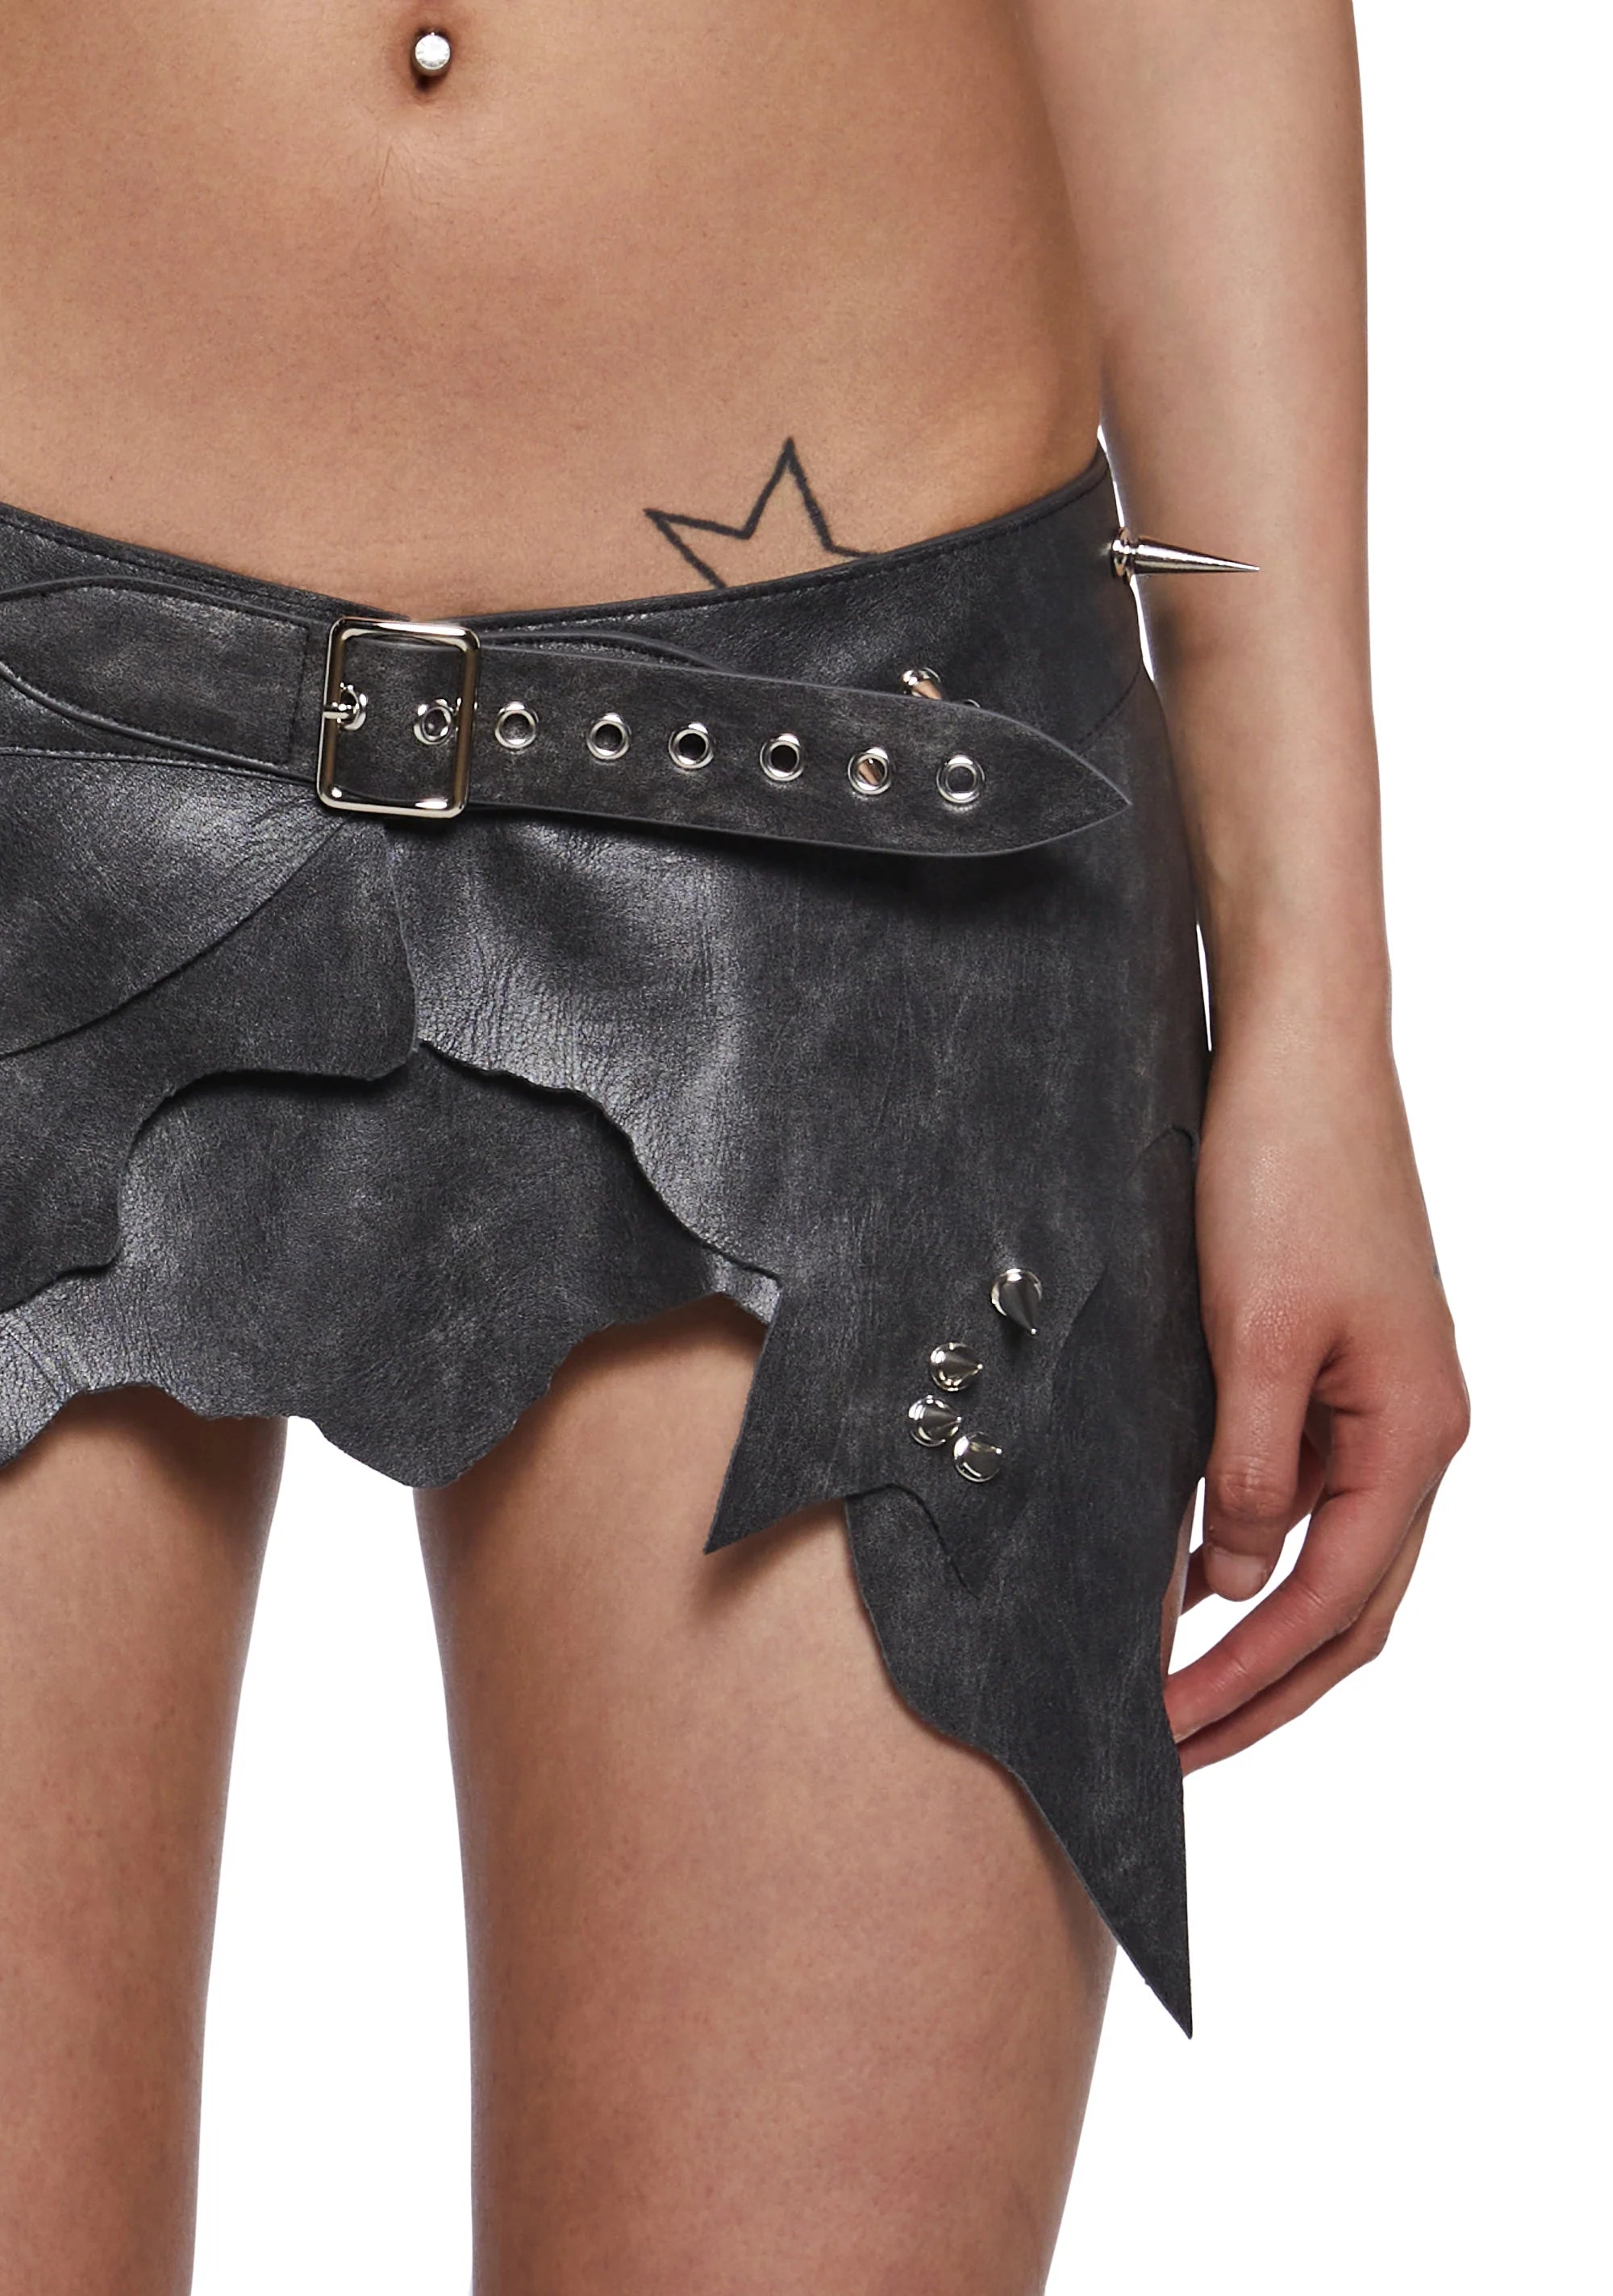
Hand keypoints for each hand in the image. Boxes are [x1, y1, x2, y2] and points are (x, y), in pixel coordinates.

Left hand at [1165, 1025, 1468, 1772]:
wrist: (1301, 1050)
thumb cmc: (1284, 1171)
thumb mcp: (1253, 1333)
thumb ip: (1250, 1468)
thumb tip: (1234, 1580)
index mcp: (1414, 1433)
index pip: (1333, 1603)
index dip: (1251, 1680)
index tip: (1167, 1731)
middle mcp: (1419, 1429)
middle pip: (1353, 1605)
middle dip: (1268, 1686)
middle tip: (1176, 1747)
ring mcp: (1388, 1398)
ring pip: (1340, 1556)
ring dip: (1266, 1630)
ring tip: (1181, 1686)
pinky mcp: (1346, 1364)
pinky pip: (1314, 1490)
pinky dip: (1262, 1550)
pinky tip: (1196, 1569)